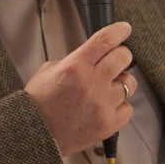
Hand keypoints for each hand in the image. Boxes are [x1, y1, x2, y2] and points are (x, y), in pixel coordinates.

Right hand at [27, 21, 135, 155]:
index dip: (119, 31)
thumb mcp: (49, 70)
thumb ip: (74, 60)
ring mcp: (103, 105)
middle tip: (113, 62)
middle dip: (121, 56)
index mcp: (76, 65)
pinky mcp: (109, 124)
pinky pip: (128, 108)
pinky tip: (106, 107)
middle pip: (124, 57)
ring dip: (120, 82)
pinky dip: (119, 106)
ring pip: (130, 83)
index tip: (125, 29)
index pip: (106, 40)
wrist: (34, 134)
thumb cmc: (39, 101)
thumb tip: (95, 57)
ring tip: (107, 89)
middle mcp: (93, 82)